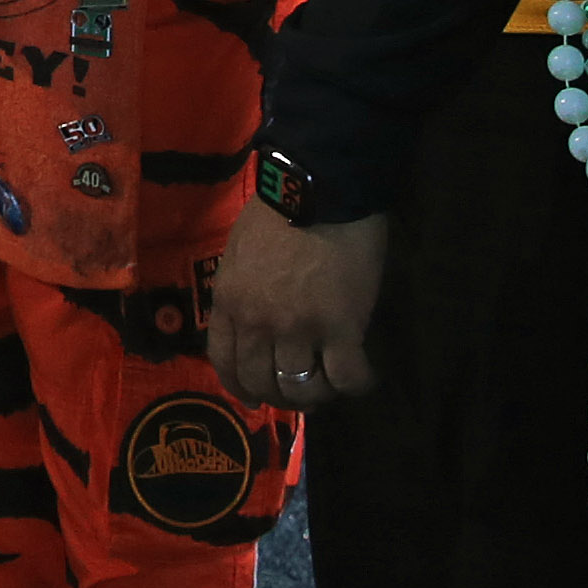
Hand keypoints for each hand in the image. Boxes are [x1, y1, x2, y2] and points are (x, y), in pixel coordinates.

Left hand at [207, 204, 391, 410]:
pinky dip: (355, 384)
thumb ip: (241, 290)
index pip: (225, 361)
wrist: (318, 189)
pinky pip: (346, 376)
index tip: (255, 397)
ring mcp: (298, 328)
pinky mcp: (340, 328)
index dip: (240, 386)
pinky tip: (362, 375)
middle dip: (280, 396)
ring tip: (331, 384)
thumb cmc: (278, 212)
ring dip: (317, 394)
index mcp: (230, 303)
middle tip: (301, 393)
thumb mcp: (239, 254)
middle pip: (262, 382)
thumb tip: (253, 318)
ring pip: (302, 387)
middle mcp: (258, 323)